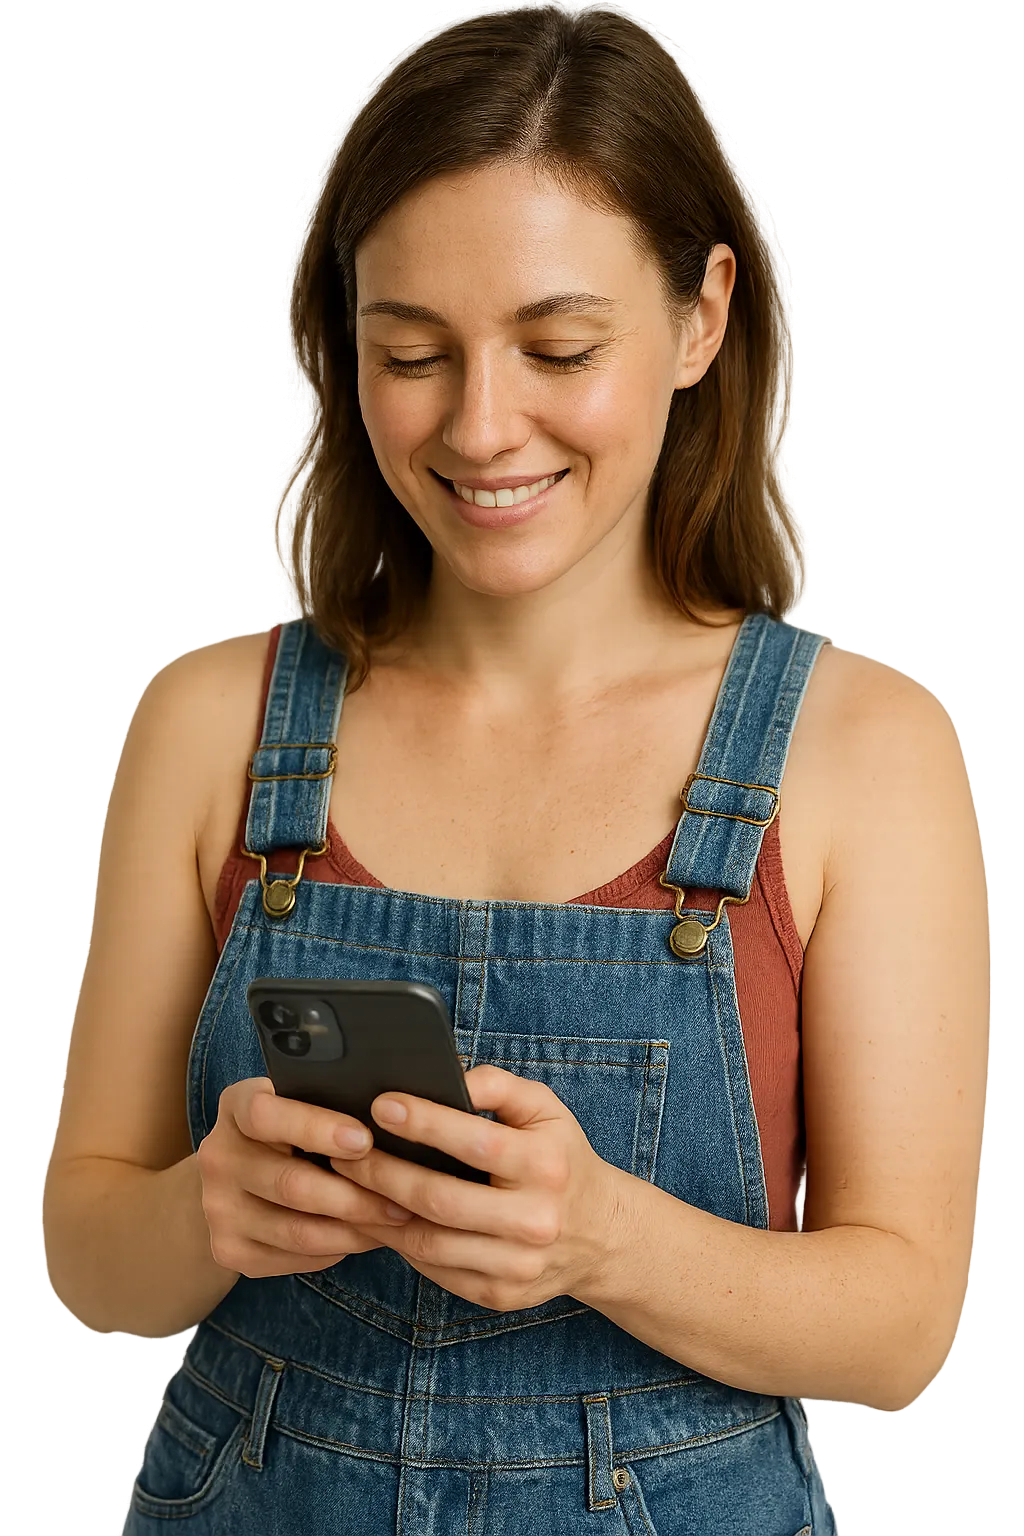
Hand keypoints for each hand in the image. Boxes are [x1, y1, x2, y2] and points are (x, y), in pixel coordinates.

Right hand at [195, 1077, 416, 1277]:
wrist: (236, 1176)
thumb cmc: (290, 1128)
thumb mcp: (299, 1101)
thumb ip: (329, 1101)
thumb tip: (393, 1115)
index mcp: (235, 1107)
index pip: (265, 1115)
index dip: (315, 1128)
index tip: (364, 1139)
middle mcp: (217, 1156)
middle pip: (290, 1183)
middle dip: (355, 1194)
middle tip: (402, 1198)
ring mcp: (217, 1207)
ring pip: (297, 1230)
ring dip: (354, 1229)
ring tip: (393, 1220)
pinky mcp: (228, 1249)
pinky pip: (293, 1257)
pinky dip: (336, 1250)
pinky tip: (363, 1236)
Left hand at [336, 1065, 622, 1311]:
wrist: (603, 1234)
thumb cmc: (561, 1158)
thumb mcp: (545, 1110)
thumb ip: (498, 1086)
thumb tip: (448, 1075)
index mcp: (546, 1166)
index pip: (476, 1143)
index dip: (424, 1122)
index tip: (380, 1104)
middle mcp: (536, 1220)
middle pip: (441, 1201)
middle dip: (384, 1174)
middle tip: (344, 1152)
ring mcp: (518, 1266)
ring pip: (431, 1243)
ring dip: (381, 1214)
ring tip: (349, 1185)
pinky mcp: (501, 1295)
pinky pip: (437, 1271)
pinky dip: (403, 1244)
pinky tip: (380, 1218)